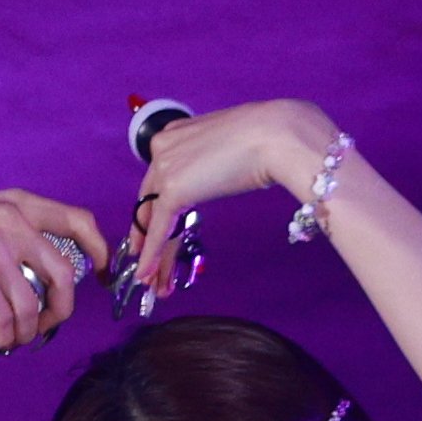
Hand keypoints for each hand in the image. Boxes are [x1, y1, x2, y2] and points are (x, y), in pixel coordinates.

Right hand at [0, 190, 110, 350]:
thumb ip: (14, 230)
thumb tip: (47, 270)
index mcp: (18, 203)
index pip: (80, 221)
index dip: (101, 253)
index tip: (100, 278)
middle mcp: (13, 219)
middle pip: (65, 277)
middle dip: (60, 313)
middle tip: (43, 328)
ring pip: (34, 306)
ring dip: (27, 334)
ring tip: (11, 340)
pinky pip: (6, 321)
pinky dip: (3, 340)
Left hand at [126, 99, 329, 295]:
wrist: (274, 136)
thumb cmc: (266, 138)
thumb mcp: (227, 151)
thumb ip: (211, 166)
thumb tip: (218, 180)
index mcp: (174, 134)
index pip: (157, 183)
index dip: (153, 214)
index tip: (152, 236)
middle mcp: (162, 148)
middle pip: (150, 204)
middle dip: (147, 240)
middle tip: (147, 267)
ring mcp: (165, 167)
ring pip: (153, 221)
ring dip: (153, 257)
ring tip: (153, 285)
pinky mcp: (173, 189)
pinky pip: (159, 229)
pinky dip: (152, 255)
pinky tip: (147, 275)